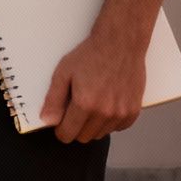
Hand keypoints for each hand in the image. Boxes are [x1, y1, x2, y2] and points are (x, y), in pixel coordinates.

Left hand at [40, 27, 147, 142]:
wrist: (120, 43)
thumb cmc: (91, 55)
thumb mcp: (64, 72)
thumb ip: (53, 99)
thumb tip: (47, 121)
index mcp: (85, 104)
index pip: (68, 134)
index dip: (61, 129)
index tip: (61, 121)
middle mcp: (104, 112)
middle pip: (84, 137)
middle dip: (76, 127)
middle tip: (76, 108)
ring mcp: (121, 113)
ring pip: (100, 134)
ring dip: (93, 125)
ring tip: (93, 102)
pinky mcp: (133, 111)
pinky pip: (117, 128)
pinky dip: (110, 121)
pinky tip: (107, 104)